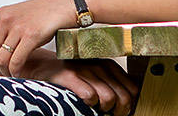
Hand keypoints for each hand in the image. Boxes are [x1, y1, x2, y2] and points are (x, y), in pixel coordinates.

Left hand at [0, 0, 74, 77]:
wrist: (68, 4)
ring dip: (4, 72)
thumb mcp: (20, 16)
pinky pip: (15, 61)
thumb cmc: (47, 13)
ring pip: (0, 59)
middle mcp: (6, 19)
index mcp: (1, 14)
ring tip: (12, 75)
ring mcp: (18, 27)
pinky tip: (20, 73)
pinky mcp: (31, 35)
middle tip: (1, 76)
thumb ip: (6, 29)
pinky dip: (15, 71)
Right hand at [24, 49, 138, 115]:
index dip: (130, 105)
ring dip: (104, 109)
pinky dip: (89, 103)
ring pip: (109, 98)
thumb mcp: (96, 76)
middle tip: (109, 114)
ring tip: (96, 108)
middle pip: (124, 97)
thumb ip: (111, 85)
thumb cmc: (73, 75)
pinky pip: (89, 95)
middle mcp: (101, 66)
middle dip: (119, 111)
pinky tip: (84, 102)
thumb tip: (127, 104)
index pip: (133, 89)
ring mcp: (86, 70)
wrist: (44, 66)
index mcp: (110, 65)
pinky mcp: (71, 76)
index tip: (121, 112)